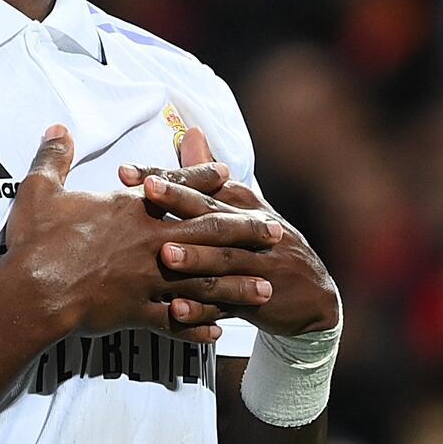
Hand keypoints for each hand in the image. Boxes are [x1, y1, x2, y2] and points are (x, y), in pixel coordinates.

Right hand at [2, 126, 280, 346]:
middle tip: (275, 232)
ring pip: (204, 283)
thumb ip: (54, 158)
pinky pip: (176, 324)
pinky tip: (218, 332)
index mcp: (133, 211)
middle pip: (208, 235)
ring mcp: (149, 281)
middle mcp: (150, 244)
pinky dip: (197, 327)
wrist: (32, 293)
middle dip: (245, 232)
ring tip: (265, 288)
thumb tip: (56, 129)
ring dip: (237, 285)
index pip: (177, 189)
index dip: (204, 179)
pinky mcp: (138, 314)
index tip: (230, 173)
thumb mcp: (41, 191)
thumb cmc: (37, 241)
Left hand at [120, 127, 338, 338]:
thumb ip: (210, 176)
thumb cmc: (267, 246)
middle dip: (180, 201)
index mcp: (243, 205)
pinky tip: (177, 310)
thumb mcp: (245, 207)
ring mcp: (257, 266)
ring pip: (223, 259)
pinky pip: (228, 304)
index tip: (128, 171)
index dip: (167, 177)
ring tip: (164, 254)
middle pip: (213, 214)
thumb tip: (190, 133)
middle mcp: (252, 231)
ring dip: (195, 257)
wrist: (314, 295)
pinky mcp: (259, 300)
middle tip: (147, 191)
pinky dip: (203, 309)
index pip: (202, 185)